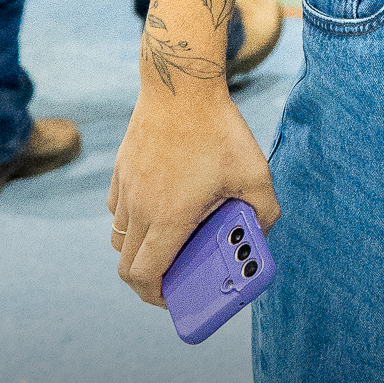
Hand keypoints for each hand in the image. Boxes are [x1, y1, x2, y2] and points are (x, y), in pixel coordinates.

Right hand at [107, 90, 279, 307]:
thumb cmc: (219, 130)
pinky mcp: (121, 170)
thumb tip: (262, 232)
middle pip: (126, 264)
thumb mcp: (255, 172)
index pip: (143, 276)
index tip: (173, 298)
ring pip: (121, 236)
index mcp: (168, 217)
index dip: (155, 297)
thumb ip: (265, 210)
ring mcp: (126, 188)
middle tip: (173, 276)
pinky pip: (118, 209)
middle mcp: (139, 208)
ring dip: (140, 248)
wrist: (181, 84)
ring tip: (170, 240)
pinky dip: (133, 220)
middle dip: (148, 280)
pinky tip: (159, 206)